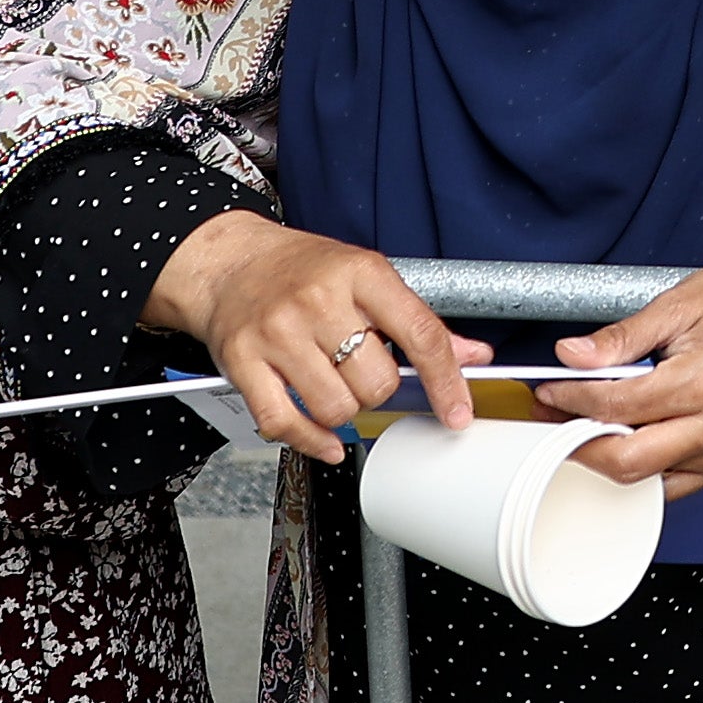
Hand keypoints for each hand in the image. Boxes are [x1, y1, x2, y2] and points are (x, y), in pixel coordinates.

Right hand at [150, 213, 488, 464]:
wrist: (230, 262)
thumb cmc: (301, 269)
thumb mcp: (367, 277)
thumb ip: (419, 321)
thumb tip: (473, 355)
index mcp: (360, 273)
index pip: (420, 334)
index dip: (446, 381)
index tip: (458, 413)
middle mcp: (318, 301)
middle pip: (376, 382)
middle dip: (378, 391)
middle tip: (363, 372)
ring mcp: (278, 333)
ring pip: (335, 407)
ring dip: (343, 411)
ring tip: (333, 383)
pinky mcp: (243, 362)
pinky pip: (284, 423)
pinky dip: (310, 440)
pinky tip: (323, 436)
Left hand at [544, 265, 702, 493]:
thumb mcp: (678, 305)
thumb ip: (621, 337)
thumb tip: (574, 356)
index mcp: (700, 382)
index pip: (615, 406)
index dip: (571, 399)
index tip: (551, 389)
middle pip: (624, 458)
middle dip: (576, 443)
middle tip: (554, 420)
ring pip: (642, 478)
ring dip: (603, 457)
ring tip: (583, 427)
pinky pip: (667, 485)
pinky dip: (638, 469)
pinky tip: (623, 442)